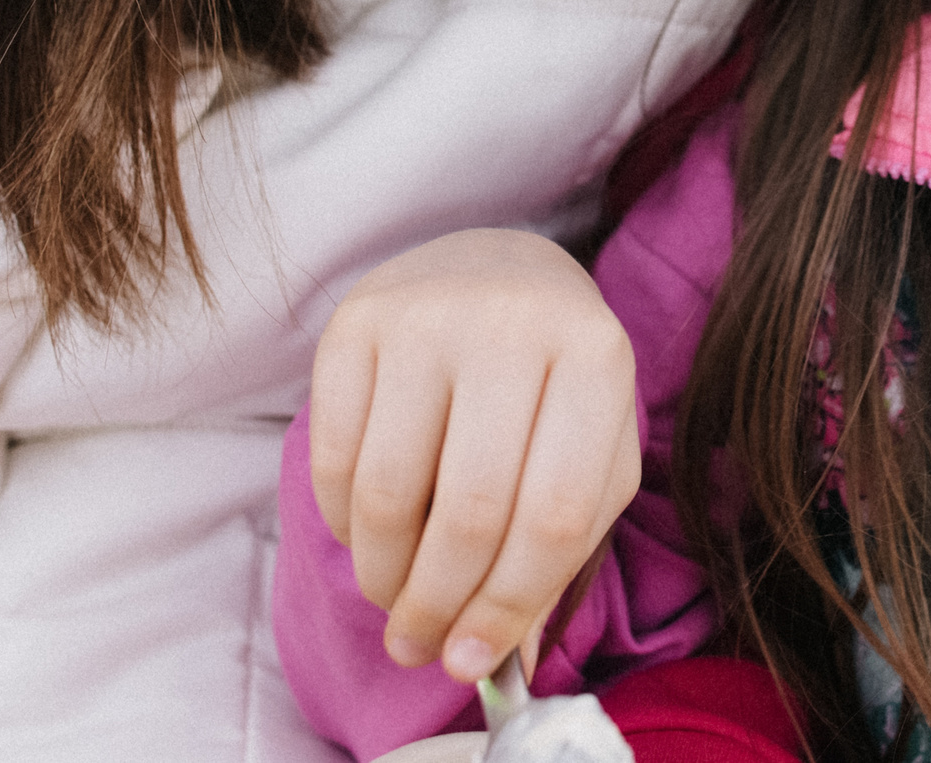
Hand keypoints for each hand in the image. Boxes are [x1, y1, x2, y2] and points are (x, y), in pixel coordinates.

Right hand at [310, 228, 640, 681]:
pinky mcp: (354, 320)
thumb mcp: (593, 451)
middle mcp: (513, 323)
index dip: (509, 604)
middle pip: (468, 511)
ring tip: (393, 597)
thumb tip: (498, 658)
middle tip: (418, 646)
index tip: (472, 663)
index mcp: (596, 357)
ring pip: (389, 493)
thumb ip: (562, 551)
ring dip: (383, 575)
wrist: (497, 267)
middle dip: (437, 604)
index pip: (552, 513)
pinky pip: (334, 458)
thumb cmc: (554, 382)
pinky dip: (344, 523)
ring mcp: (428, 313)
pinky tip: (368, 533)